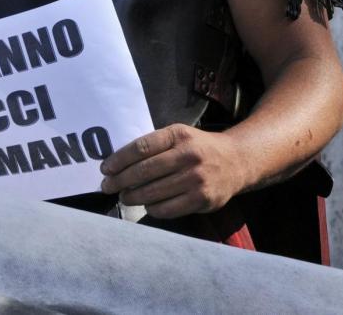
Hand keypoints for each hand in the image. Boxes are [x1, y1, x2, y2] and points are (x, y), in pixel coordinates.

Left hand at [99, 124, 246, 217]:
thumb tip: (119, 164)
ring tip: (124, 197)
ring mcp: (197, 178)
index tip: (106, 169)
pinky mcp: (204, 199)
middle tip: (107, 187)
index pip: (141, 147)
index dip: (119, 160)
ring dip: (133, 197)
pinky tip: (147, 205)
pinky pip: (169, 208)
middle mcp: (188, 155)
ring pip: (154, 192)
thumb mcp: (178, 135)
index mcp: (178, 135)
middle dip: (121, 181)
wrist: (237, 161)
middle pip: (145, 171)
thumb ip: (154, 145)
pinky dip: (153, 209)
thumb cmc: (198, 148)